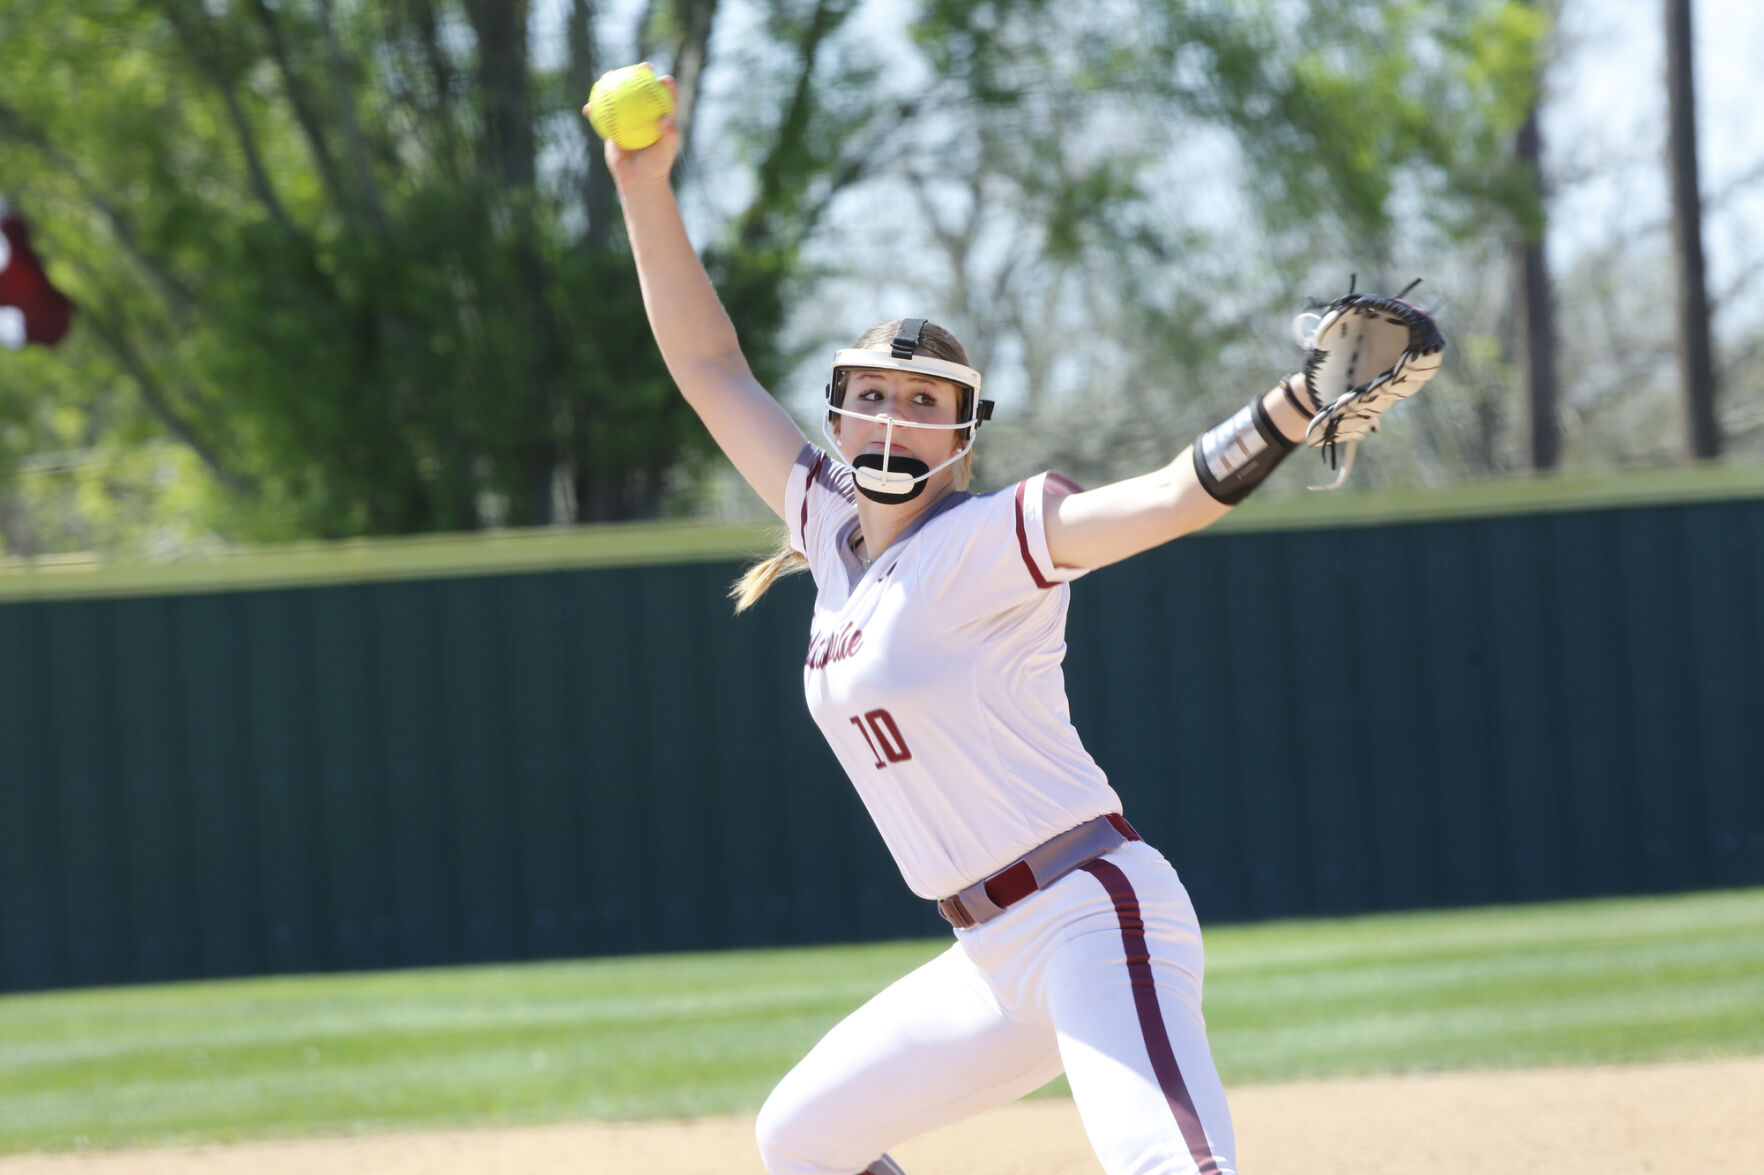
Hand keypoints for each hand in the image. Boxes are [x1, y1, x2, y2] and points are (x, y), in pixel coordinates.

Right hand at [589, 71, 679, 192]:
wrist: (640, 180)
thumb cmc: (656, 166)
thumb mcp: (665, 151)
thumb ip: (669, 134)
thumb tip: (666, 119)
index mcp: (661, 115)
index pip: (665, 94)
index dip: (664, 82)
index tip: (659, 78)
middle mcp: (644, 113)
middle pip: (640, 88)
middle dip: (637, 73)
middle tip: (634, 69)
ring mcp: (628, 118)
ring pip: (619, 97)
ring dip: (611, 83)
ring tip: (604, 77)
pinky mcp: (614, 126)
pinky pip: (603, 116)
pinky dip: (594, 111)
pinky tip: (587, 109)